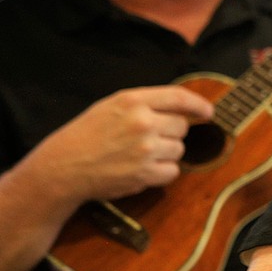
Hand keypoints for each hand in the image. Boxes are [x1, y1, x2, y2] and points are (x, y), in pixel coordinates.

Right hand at [31, 85, 214, 204]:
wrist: (63, 167)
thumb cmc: (87, 135)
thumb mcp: (111, 106)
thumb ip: (145, 104)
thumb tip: (182, 108)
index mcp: (132, 100)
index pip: (179, 97)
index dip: (199, 105)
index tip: (208, 112)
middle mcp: (142, 122)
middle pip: (182, 126)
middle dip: (171, 133)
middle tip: (148, 139)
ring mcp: (145, 148)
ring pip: (179, 150)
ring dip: (166, 154)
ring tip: (139, 155)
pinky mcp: (145, 173)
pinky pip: (172, 171)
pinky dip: (162, 172)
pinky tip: (141, 169)